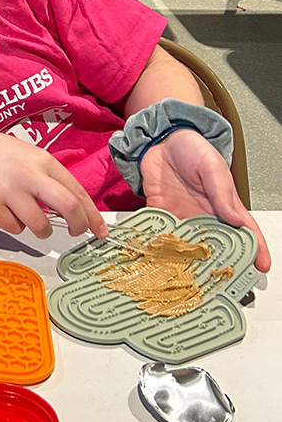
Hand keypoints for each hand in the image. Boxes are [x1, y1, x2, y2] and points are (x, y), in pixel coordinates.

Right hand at [0, 129, 107, 239]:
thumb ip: (49, 178)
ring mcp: (7, 189)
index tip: (99, 231)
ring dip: (42, 230)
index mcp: (42, 160)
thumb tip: (76, 210)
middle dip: (78, 225)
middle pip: (67, 206)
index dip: (92, 215)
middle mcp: (27, 173)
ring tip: (32, 220)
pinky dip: (15, 226)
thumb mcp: (28, 157)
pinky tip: (6, 212)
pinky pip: (14, 228)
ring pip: (40, 225)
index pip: (77, 191)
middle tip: (76, 233)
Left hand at [140, 127, 270, 271]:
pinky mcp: (161, 211)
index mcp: (225, 205)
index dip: (256, 249)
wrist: (160, 140)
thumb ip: (221, 192)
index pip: (246, 230)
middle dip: (221, 262)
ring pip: (190, 243)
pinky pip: (162, 232)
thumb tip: (234, 218)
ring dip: (189, 258)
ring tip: (189, 277)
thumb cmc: (192, 149)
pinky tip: (160, 256)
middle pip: (218, 244)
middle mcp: (205, 214)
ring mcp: (183, 215)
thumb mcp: (211, 167)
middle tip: (221, 281)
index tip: (261, 267)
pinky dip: (161, 243)